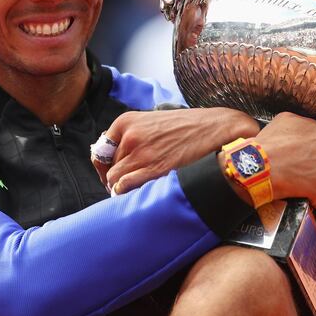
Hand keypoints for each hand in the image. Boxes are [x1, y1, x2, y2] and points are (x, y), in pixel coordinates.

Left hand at [92, 108, 258, 194]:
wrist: (215, 127)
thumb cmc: (186, 126)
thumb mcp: (152, 122)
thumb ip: (132, 136)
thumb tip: (115, 160)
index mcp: (126, 121)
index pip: (100, 150)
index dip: (104, 165)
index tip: (112, 174)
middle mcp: (129, 135)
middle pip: (107, 167)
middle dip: (113, 179)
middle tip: (125, 187)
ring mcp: (141, 152)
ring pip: (113, 179)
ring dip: (119, 189)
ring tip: (133, 192)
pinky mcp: (154, 168)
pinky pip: (125, 187)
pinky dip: (126, 194)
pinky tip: (138, 194)